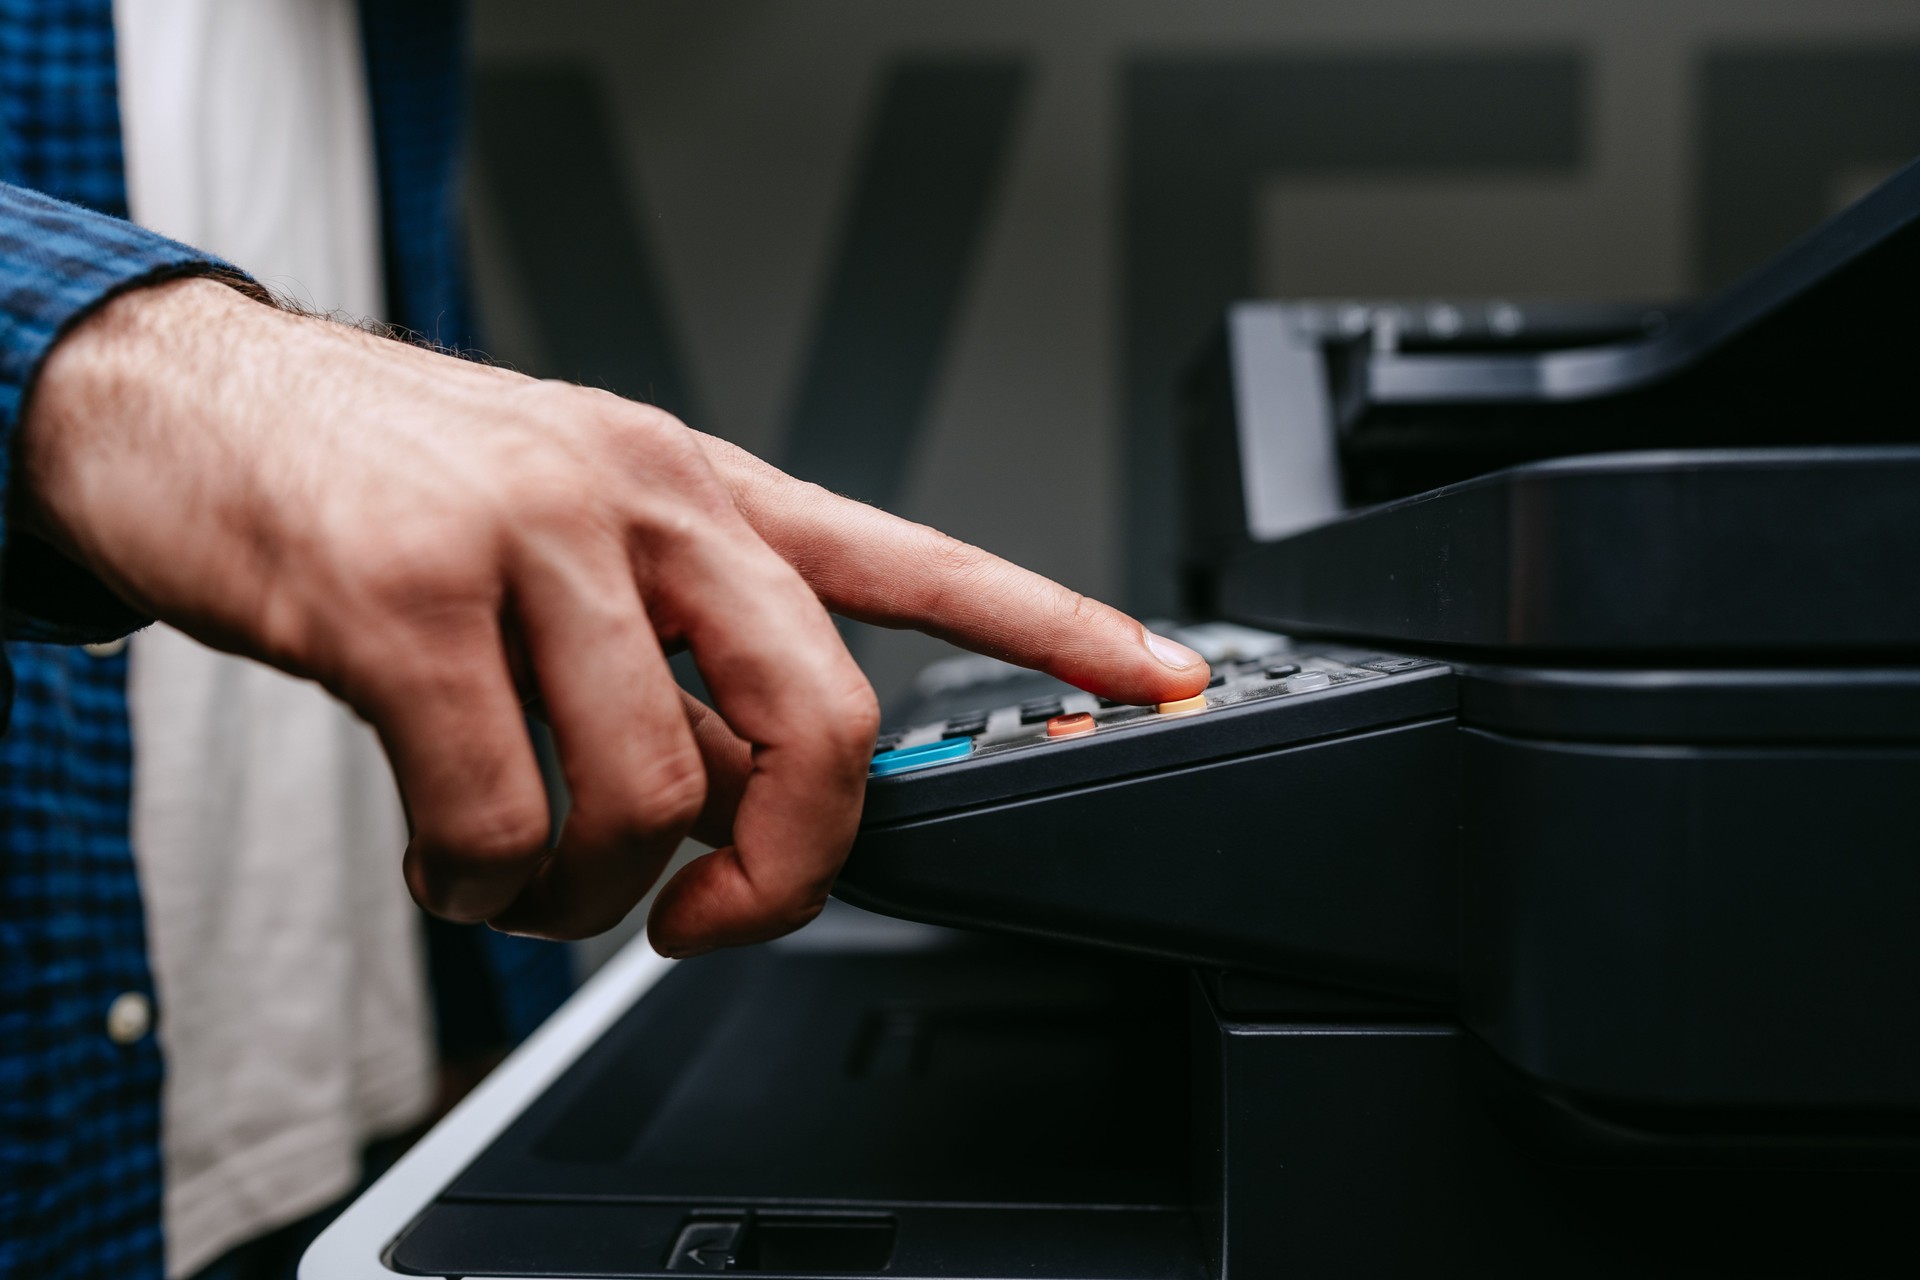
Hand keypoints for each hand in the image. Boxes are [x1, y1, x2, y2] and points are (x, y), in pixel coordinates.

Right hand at [18, 277, 1209, 952]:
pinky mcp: (405, 603)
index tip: (1160, 677)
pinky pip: (502, 818)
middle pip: (819, 713)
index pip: (914, 556)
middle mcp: (639, 499)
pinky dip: (481, 888)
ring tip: (518, 877)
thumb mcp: (572, 535)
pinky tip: (446, 864)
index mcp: (698, 486)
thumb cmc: (390, 485)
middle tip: (710, 913)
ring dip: (584, 892)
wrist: (190, 407)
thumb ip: (674, 653)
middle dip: (785, 861)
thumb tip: (734, 808)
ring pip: (651, 793)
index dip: (1054, 626)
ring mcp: (527, 541)